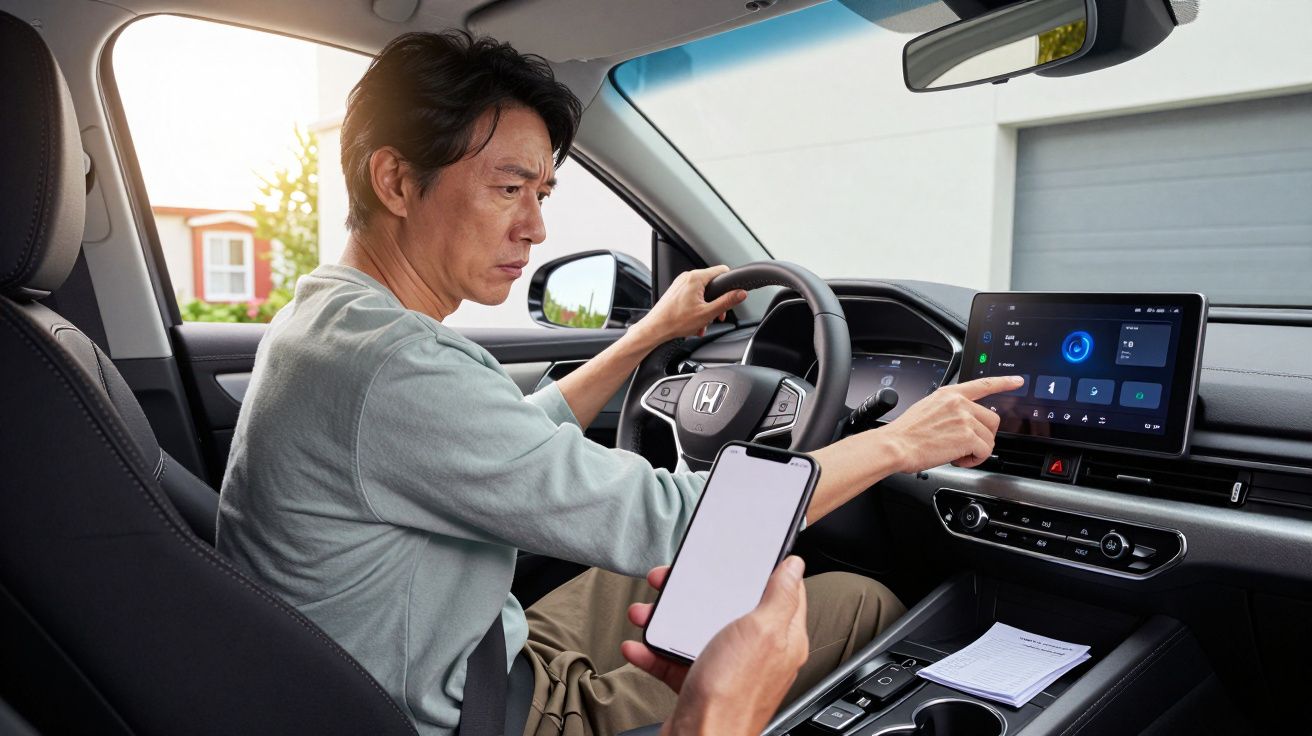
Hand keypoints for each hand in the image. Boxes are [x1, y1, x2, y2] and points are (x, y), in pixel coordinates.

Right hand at [621, 557, 808, 735]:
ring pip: (696, 631)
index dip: (761, 571)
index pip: (782, 593)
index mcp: (782, 638)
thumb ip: (780, 596)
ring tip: (647, 614)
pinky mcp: (700, 685)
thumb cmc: (732, 695)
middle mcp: (756, 653)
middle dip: (698, 592)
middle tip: (674, 581)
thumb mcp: (762, 631)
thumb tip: (795, 567)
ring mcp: (727, 670)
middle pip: (728, 608)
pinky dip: (654, 651)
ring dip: (667, 619)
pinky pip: (674, 659)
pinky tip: (641, 646)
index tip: (738, 557)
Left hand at [635, 265, 747, 344]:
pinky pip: (692, 296)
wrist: (655, 328)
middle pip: (712, 284)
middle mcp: (687, 277)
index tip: (733, 294)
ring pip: (702, 293)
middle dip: (717, 302)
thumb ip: (726, 302)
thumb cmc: (676, 321)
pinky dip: (697, 308)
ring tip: (703, 323)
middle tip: (717, 316)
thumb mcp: (708, 313)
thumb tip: (740, 294)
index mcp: (696, 278)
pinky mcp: (676, 291)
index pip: (722, 271)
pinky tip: (695, 322)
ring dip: (706, 309)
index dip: (730, 283)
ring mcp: (680, 283)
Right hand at [877, 375, 1023, 472]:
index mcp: (949, 395)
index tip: (1017, 381)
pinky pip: (985, 452)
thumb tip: (961, 424)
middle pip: (992, 419)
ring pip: (989, 438)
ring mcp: (965, 418)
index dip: (1003, 382)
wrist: (896, 446)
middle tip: (965, 446)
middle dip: (983, 436)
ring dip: (977, 450)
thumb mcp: (926, 410)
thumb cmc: (905, 434)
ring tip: (956, 454)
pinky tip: (958, 460)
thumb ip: (947, 410)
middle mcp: (959, 403)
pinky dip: (974, 460)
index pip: (982, 384)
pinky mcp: (968, 436)